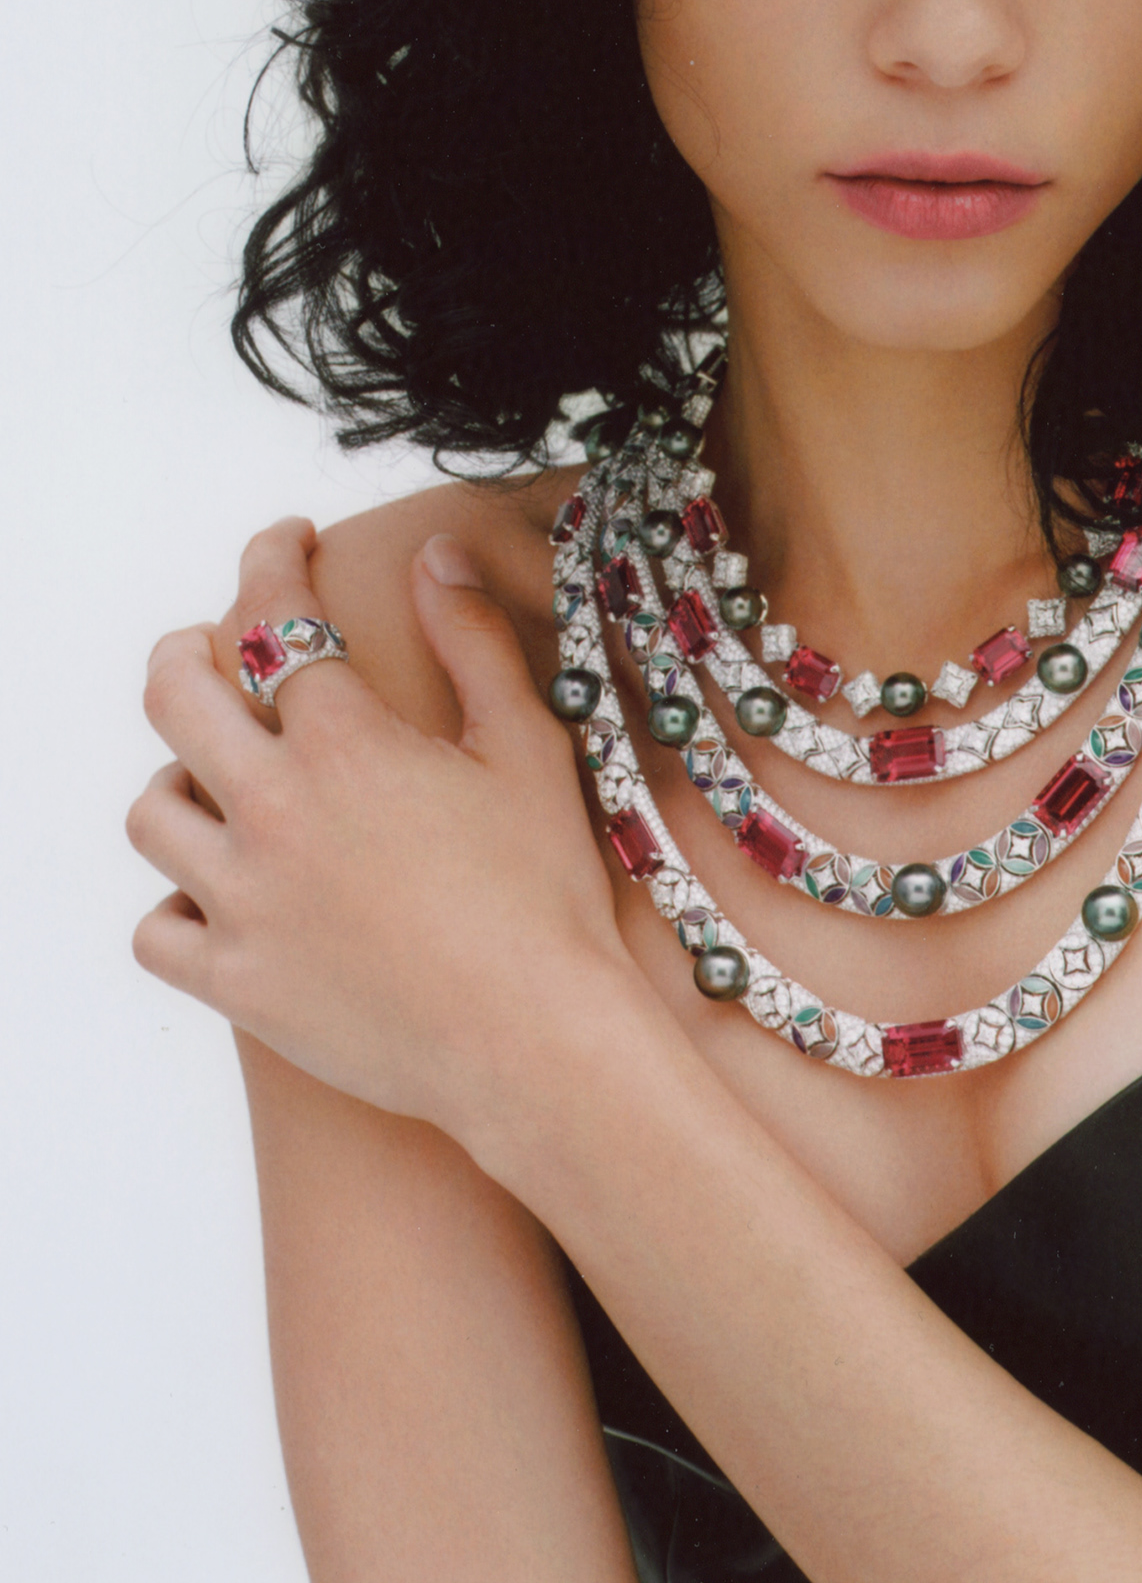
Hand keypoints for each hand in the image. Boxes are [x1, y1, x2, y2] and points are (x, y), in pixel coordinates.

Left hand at [127, 519, 640, 1141]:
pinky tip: (219, 890)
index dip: (272, 559)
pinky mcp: (235, 981)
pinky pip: (156, 927)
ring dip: (181, 778)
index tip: (287, 543)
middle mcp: (273, 811)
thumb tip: (434, 553)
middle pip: (173, 696)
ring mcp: (243, 901)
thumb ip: (473, 640)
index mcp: (345, 744)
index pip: (273, 617)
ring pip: (152, 811)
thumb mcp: (527, 746)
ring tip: (221, 776)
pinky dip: (176, 901)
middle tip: (218, 644)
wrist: (535, 1038)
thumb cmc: (547, 893)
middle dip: (189, 648)